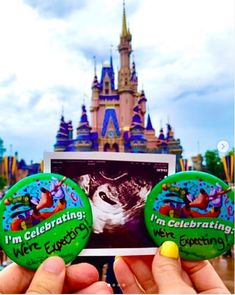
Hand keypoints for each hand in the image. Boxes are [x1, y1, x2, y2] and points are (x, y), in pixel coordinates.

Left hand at [0, 256, 112, 293]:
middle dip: (72, 277)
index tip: (67, 254)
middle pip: (44, 283)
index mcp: (3, 293)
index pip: (19, 270)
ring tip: (103, 289)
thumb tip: (54, 265)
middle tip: (91, 273)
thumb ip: (39, 290)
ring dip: (83, 292)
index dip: (45, 259)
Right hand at [114, 241, 229, 293]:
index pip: (196, 265)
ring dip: (138, 266)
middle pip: (171, 273)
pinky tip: (121, 267)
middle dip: (153, 254)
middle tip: (140, 238)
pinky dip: (129, 282)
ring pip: (153, 284)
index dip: (178, 246)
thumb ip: (171, 273)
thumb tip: (166, 248)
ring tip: (127, 248)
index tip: (162, 232)